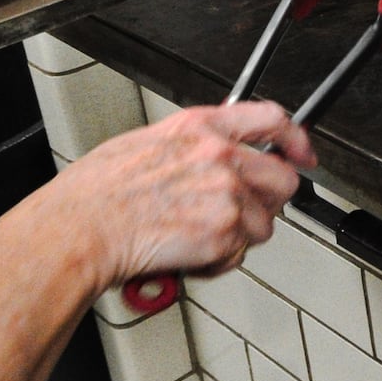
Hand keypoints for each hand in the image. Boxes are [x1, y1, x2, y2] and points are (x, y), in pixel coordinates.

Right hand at [0, 101, 316, 295]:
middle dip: (268, 201)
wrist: (78, 231)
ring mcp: (226, 195)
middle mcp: (220, 156)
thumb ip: (192, 146)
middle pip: (283, 179)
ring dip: (239, 235)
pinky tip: (188, 252)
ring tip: (198, 236)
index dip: (295, 140)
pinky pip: (241, 253)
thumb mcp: (146, 143)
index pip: (272, 120)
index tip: (303, 154)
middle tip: (239, 213)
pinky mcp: (224, 234)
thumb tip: (214, 154)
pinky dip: (219, 260)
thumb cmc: (96, 194)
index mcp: (200, 128)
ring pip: (265, 223)